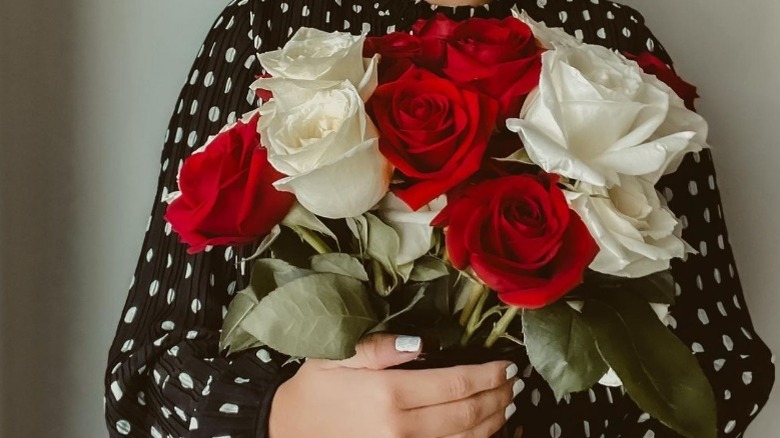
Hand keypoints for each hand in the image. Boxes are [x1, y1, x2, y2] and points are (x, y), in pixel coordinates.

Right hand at [269, 333, 521, 437]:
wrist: (286, 433)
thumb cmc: (313, 390)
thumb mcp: (337, 355)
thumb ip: (380, 348)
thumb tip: (422, 344)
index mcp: (390, 393)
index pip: (457, 385)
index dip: (488, 376)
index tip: (506, 366)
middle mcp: (402, 428)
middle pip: (468, 414)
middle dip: (499, 397)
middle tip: (515, 383)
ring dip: (494, 422)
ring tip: (508, 405)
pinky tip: (483, 431)